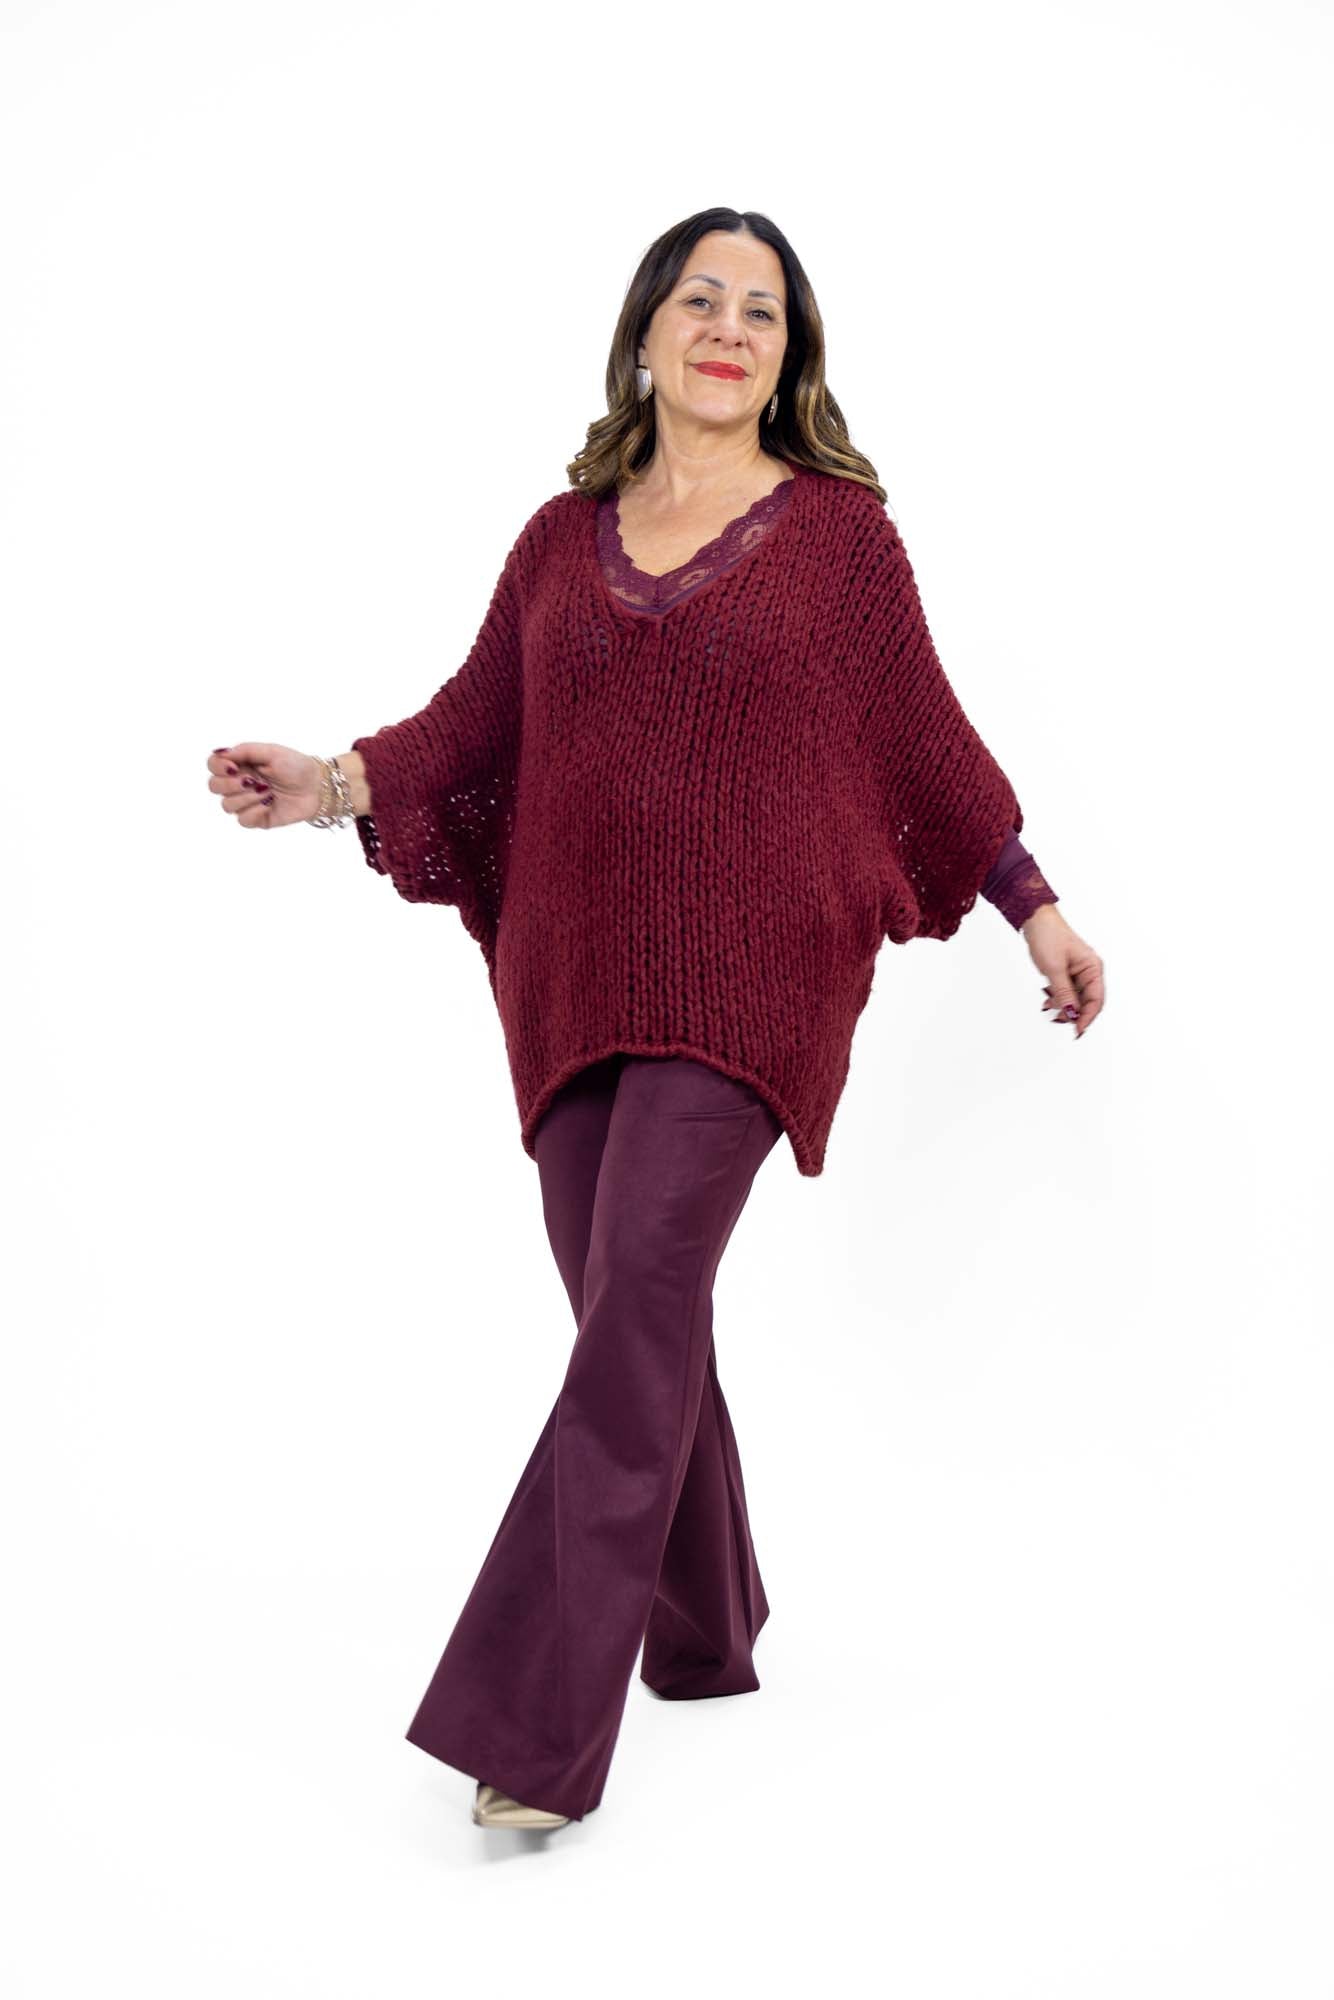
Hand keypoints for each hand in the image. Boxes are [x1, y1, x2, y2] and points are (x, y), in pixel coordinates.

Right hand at [206, 743, 324, 828]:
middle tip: (253, 780)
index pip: (213, 765)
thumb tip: (221, 753)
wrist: (317, 786)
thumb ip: (245, 750)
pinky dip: (255, 811)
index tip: (235, 766)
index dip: (218, 767)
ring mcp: (247, 802)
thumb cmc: (296, 766)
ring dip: (247, 797)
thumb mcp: (271, 751)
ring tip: (268, 791)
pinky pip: (243, 820)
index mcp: (241, 765)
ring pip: (227, 805)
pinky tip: (269, 804)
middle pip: (214, 787)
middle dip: (231, 784)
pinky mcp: (257, 819)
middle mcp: (239, 784)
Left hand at [1021, 904, 1104, 1039]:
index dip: (1087, 1017)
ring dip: (1063, 1005)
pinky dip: (1057, 997)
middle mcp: (1088, 971)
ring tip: (1049, 1007)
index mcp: (1093, 968)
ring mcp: (1077, 972)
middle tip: (1059, 1020)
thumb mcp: (1054, 969)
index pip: (1096, 1000)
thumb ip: (1064, 993)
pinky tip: (1047, 1000)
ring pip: (1074, 998)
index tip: (1077, 1030)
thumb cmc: (1048, 936)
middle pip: (1086, 1001)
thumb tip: (1071, 1014)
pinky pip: (1066, 991)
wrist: (1035, 919)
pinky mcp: (1066, 972)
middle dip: (1073, 1012)